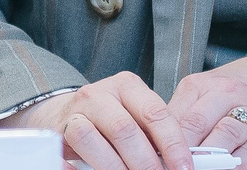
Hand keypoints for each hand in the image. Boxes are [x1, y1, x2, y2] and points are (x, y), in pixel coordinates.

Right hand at [20, 72, 190, 169]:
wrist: (65, 115)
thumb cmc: (110, 120)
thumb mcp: (135, 118)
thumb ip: (154, 133)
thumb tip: (182, 160)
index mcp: (128, 86)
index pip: (157, 113)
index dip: (173, 145)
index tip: (184, 168)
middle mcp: (102, 93)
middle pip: (126, 129)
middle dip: (145, 162)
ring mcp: (79, 109)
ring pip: (96, 137)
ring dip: (117, 166)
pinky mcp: (62, 127)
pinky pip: (76, 147)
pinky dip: (90, 165)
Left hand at [168, 51, 246, 168]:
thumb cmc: (241, 87)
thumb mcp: (207, 90)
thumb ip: (185, 112)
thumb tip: (157, 140)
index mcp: (201, 85)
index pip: (174, 114)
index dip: (161, 138)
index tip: (153, 155)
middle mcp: (226, 95)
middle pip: (196, 124)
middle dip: (181, 149)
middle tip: (170, 164)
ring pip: (224, 136)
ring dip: (207, 158)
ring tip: (194, 168)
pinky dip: (238, 164)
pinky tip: (229, 169)